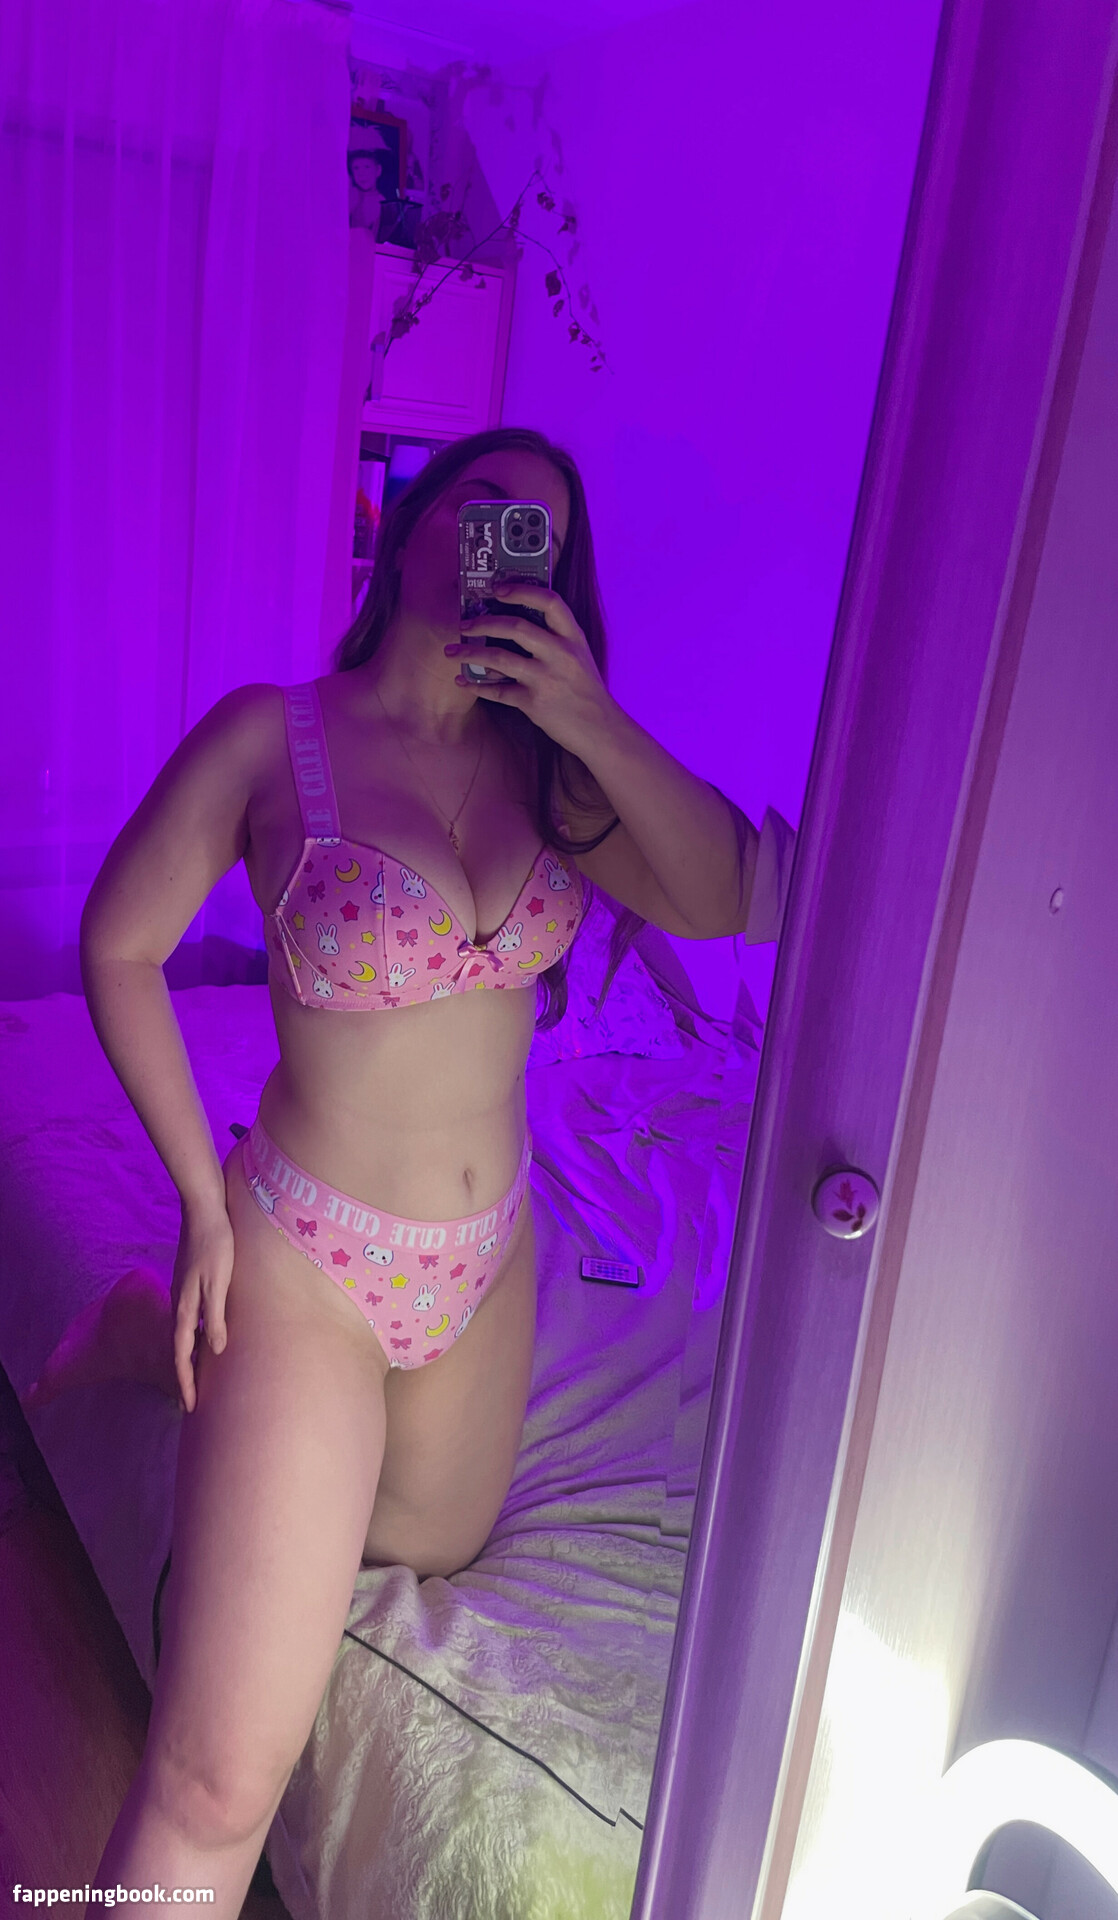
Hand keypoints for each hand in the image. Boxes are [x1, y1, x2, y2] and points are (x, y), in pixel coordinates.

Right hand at [171, 1199, 234, 1411]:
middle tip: (192, 1401)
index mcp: (185, 1307)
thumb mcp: (219, 1281)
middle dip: (185, 1376)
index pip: (182, 1354)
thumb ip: (216, 1315)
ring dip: (189, 1358)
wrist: (204, 1210)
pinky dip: (194, 1337)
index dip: (185, 1382)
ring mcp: (183, 1293)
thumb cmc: (216, 1244)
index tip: (189, 1407)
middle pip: (180, 1349)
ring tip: (198, 1377)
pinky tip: (204, 1338)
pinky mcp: (189, 1283)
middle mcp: (180, 1303)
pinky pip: (189, 1319)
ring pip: (184, 1334)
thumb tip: (216, 1349)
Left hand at [446, 581, 616, 755]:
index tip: (498, 589)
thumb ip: (554, 637)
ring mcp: (546, 679)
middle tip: (465, 624)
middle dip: (484, 622)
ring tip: (452, 651)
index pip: (549, 601)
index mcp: (573, 637)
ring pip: (499, 658)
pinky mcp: (533, 703)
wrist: (599, 729)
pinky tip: (463, 680)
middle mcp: (560, 654)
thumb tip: (513, 621)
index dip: (522, 591)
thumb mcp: (578, 655)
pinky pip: (497, 691)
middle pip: (516, 627)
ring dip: (470, 653)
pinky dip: (476, 685)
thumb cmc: (585, 689)